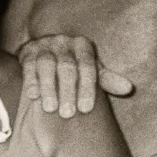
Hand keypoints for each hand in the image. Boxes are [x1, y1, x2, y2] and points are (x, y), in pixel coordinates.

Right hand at [16, 35, 133, 117]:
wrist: (46, 53)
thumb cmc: (74, 68)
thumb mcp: (91, 72)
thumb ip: (107, 80)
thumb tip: (128, 88)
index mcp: (83, 45)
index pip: (87, 65)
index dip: (87, 87)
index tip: (85, 108)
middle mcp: (64, 42)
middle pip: (67, 66)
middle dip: (67, 90)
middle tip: (67, 114)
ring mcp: (45, 45)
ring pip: (46, 64)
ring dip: (48, 87)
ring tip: (50, 108)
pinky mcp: (28, 51)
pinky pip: (28, 65)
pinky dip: (31, 81)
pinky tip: (33, 96)